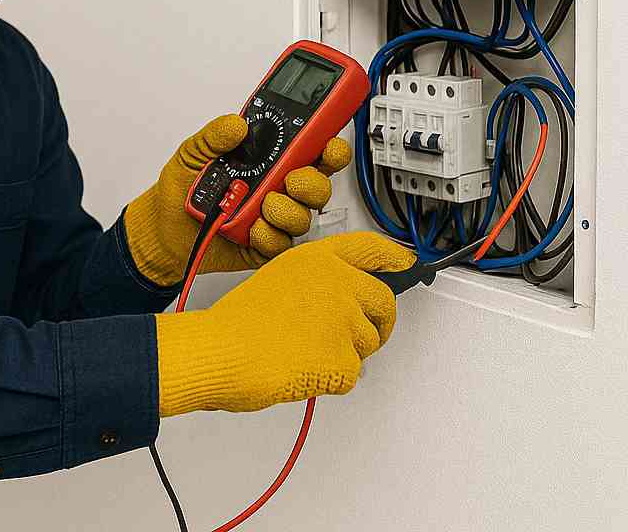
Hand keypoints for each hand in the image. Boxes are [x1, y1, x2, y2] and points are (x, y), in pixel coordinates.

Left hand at [122, 115, 353, 285]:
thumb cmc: (181, 189)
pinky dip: (268, 236)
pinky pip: (280, 245)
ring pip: (303, 217)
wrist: (161, 229)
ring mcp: (271, 219)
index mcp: (267, 161)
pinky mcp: (262, 246)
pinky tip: (250, 228)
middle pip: (317, 186)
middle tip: (290, 180)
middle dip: (312, 183)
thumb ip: (214, 136)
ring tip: (260, 206)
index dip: (329, 147)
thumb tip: (236, 124)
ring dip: (286, 211)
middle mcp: (275, 189)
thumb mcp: (193, 153)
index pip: (310, 151)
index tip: (330, 144)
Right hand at [154, 232, 414, 414]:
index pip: (370, 248)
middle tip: (360, 334)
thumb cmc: (237, 322)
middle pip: (384, 302)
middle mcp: (338, 283)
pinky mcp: (346, 359)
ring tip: (306, 351)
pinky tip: (303, 368)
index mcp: (318, 259)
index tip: (404, 260)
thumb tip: (340, 304)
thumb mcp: (276, 279)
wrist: (222, 350)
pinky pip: (352, 375)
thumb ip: (315, 283)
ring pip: (368, 343)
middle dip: (378, 322)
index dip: (392, 255)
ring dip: (346, 353)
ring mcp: (345, 320)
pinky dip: (331, 380)